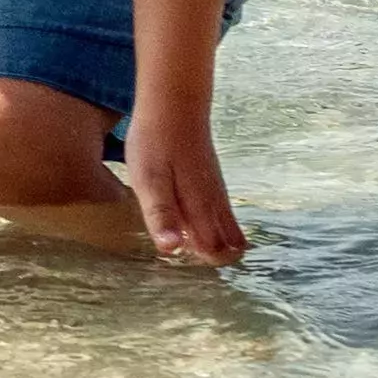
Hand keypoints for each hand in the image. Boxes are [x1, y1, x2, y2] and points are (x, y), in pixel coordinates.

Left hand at [118, 116, 246, 267]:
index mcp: (200, 208)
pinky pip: (223, 209)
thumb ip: (162, 216)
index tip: (196, 275)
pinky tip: (212, 225)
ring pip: (227, 224)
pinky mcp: (211, 176)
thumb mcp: (149, 182)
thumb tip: (173, 250)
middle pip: (227, 241)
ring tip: (215, 255)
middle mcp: (214, 202)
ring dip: (222, 241)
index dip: (208, 264)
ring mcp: (215, 188)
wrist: (174, 102)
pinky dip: (221, 224)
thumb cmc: (157, 143)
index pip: (215, 249)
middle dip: (219, 258)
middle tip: (205, 270)